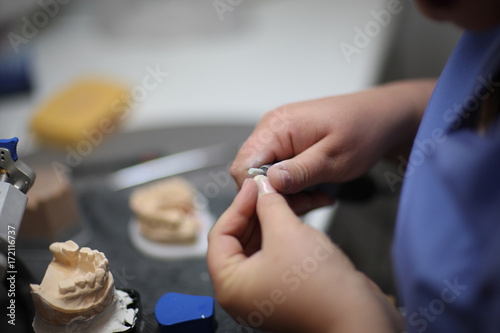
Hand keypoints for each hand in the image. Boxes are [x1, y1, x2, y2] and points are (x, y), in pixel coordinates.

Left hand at [207, 176, 403, 332]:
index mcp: (230, 285)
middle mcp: (242, 292)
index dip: (237, 205)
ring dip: (270, 220)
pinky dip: (281, 234)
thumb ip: (269, 206)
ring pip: (259, 246)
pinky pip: (275, 255)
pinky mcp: (284, 289)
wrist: (358, 316)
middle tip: (267, 188)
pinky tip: (293, 215)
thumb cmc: (319, 285)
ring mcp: (264, 292)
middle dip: (254, 211)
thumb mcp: (287, 233)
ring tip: (282, 197)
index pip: (220, 235)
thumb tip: (262, 187)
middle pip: (238, 240)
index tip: (253, 185)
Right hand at [231, 80, 435, 212]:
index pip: (243, 166)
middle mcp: (271, 128)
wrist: (380, 117)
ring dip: (290, 192)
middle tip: (310, 202)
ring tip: (318, 195)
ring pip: (267, 175)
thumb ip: (299, 171)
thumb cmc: (363, 131)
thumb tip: (268, 183)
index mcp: (277, 126)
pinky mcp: (288, 143)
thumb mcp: (333, 158)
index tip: (286, 203)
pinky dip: (296, 184)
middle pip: (253, 173)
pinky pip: (280, 170)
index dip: (259, 191)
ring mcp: (279, 135)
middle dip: (278, 195)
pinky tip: (317, 187)